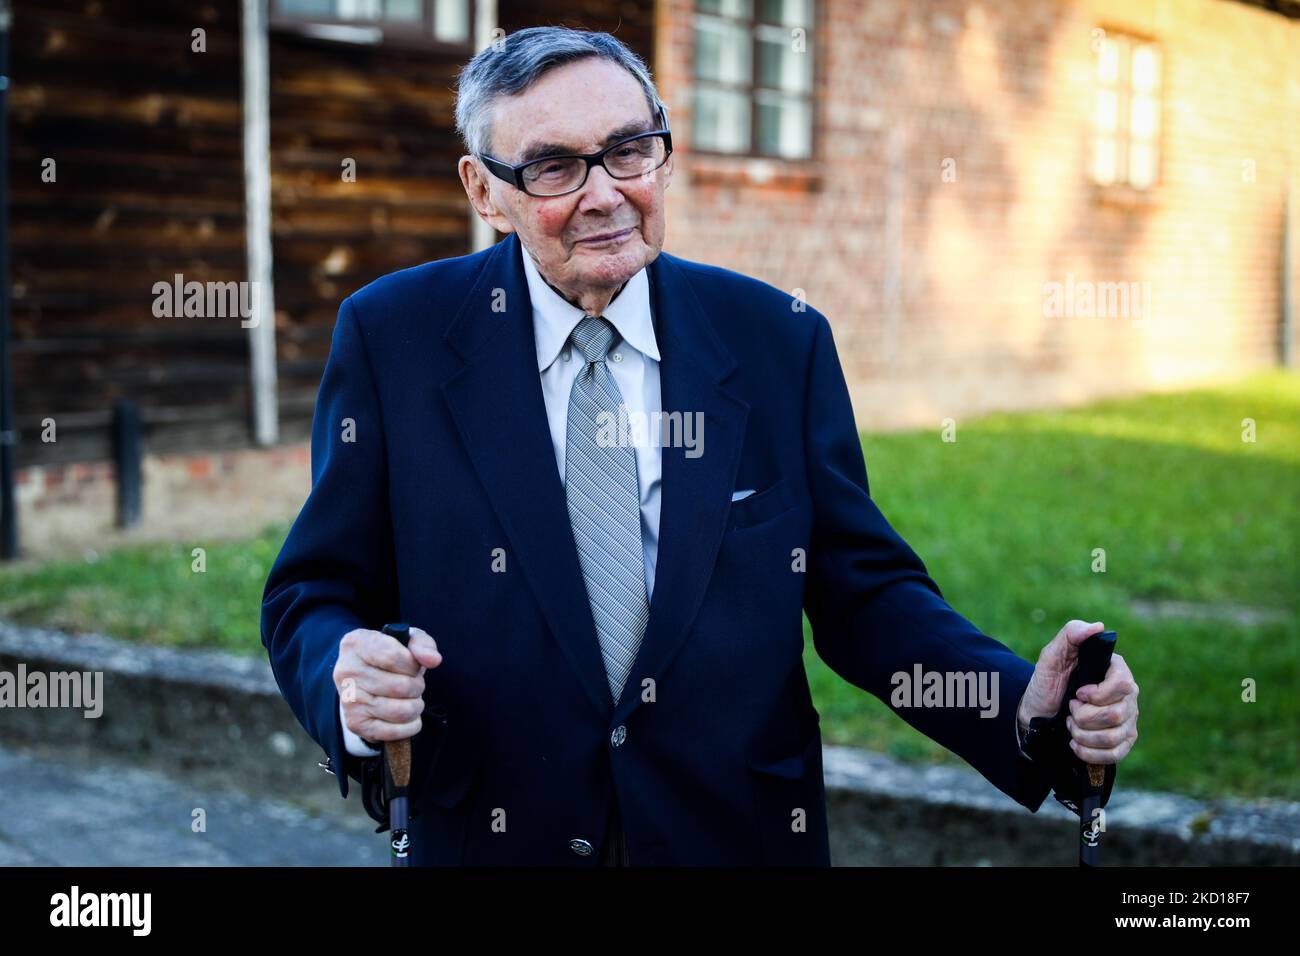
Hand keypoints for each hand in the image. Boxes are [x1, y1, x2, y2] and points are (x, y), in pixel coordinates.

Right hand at [334, 626, 441, 743]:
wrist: (364, 678)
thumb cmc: (390, 656)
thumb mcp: (407, 640)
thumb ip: (423, 644)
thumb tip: (434, 660)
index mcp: (356, 644)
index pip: (393, 656)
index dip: (412, 664)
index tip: (413, 665)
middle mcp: (347, 671)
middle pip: (401, 687)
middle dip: (417, 686)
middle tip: (413, 684)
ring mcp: (349, 700)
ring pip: (401, 711)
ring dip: (416, 706)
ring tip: (409, 698)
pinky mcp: (355, 723)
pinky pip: (395, 732)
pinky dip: (410, 726)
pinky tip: (406, 716)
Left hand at [1018, 619, 1138, 764]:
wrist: (1038, 713)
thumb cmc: (1047, 682)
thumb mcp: (1051, 656)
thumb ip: (1071, 635)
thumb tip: (1098, 626)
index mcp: (1116, 670)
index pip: (1123, 685)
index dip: (1098, 694)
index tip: (1078, 693)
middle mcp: (1128, 695)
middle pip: (1116, 715)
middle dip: (1082, 716)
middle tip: (1070, 708)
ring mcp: (1128, 719)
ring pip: (1113, 737)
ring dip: (1082, 734)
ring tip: (1071, 724)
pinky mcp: (1124, 741)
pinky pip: (1115, 754)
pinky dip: (1089, 752)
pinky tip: (1076, 743)